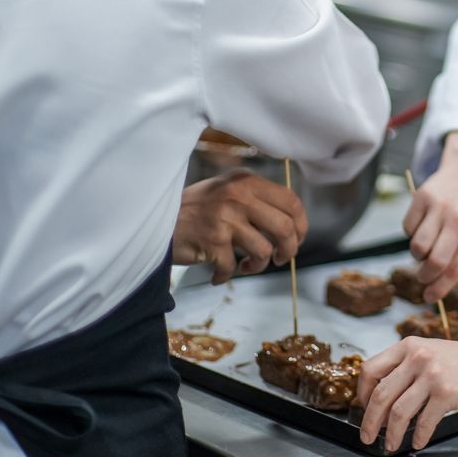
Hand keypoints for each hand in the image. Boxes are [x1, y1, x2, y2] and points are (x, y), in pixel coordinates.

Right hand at [173, 170, 307, 283]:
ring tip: (246, 265)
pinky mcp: (212, 240)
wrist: (156, 219)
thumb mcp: (228, 191)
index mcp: (247, 181)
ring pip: (264, 250)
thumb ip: (257, 200)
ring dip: (258, 265)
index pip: (291, 201)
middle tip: (280, 259)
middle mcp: (238, 195)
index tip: (298, 239)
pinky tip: (219, 273)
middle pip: (285, 227)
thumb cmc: (196, 210)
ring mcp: (225, 217)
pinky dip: (227, 275)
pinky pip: (232, 266)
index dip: (301, 225)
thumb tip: (293, 226)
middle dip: (289, 250)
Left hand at [356, 318, 457, 450]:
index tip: (362, 408)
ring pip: (398, 411)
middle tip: (367, 435)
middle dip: (370, 420)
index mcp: (409, 346)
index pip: (371, 369)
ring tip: (391, 444)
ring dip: (391, 434)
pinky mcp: (448, 392)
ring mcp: (433, 374)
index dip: (362, 393)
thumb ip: (408, 368)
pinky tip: (418, 442)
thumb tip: (382, 398)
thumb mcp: (433, 353)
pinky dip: (419, 436)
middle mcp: (417, 356)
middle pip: (380, 394)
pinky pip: (424, 422)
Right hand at [404, 132, 457, 301]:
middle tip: (424, 277)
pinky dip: (411, 234)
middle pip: (435, 261)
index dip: (440, 289)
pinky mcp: (422, 196)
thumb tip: (439, 283)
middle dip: (425, 277)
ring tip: (425, 248)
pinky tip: (422, 227)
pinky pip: (407, 228)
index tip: (429, 298)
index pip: (456, 270)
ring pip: (417, 246)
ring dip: (417, 255)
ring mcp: (440, 206)